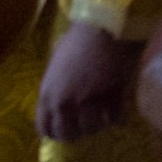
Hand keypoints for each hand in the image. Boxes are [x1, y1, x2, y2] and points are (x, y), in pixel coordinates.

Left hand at [37, 19, 138, 140]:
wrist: (103, 26)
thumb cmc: (78, 39)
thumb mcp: (56, 63)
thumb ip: (54, 85)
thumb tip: (58, 98)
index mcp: (47, 95)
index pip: (44, 128)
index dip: (54, 131)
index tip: (64, 128)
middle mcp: (64, 104)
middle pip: (67, 134)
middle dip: (76, 132)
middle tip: (85, 124)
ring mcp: (88, 103)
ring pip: (92, 129)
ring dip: (98, 124)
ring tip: (103, 115)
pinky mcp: (110, 99)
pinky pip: (114, 118)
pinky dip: (116, 117)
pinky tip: (117, 111)